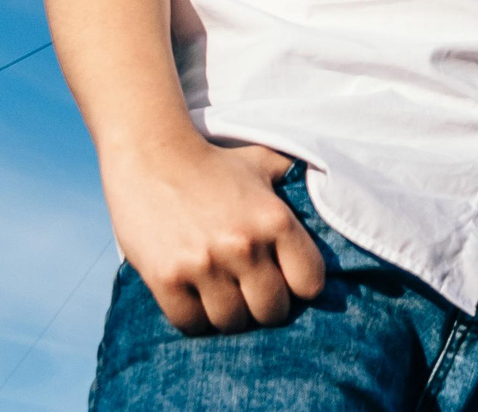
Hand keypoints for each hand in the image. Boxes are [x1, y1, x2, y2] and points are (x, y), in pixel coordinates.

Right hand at [97, 137, 325, 335]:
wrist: (150, 153)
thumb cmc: (211, 161)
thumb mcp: (262, 161)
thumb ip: (294, 178)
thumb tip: (327, 186)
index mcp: (275, 220)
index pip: (310, 284)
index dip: (298, 285)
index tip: (283, 279)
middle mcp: (244, 245)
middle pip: (272, 311)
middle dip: (263, 305)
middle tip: (249, 292)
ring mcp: (204, 264)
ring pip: (231, 322)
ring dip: (227, 313)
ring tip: (219, 294)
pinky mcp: (166, 279)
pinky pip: (191, 324)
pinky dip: (193, 317)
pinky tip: (191, 296)